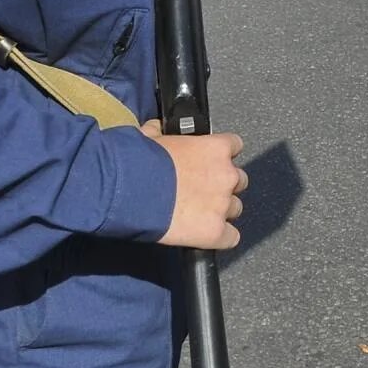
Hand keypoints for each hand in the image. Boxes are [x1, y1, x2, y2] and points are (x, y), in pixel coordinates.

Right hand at [145, 119, 245, 250]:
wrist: (129, 190)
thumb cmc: (139, 162)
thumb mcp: (151, 136)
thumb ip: (162, 132)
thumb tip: (155, 129)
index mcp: (216, 148)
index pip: (235, 146)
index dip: (220, 156)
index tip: (208, 162)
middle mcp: (226, 175)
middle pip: (238, 180)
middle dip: (222, 186)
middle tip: (200, 191)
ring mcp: (222, 205)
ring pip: (235, 208)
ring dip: (220, 211)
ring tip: (197, 215)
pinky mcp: (214, 232)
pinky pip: (230, 238)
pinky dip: (220, 238)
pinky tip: (204, 236)